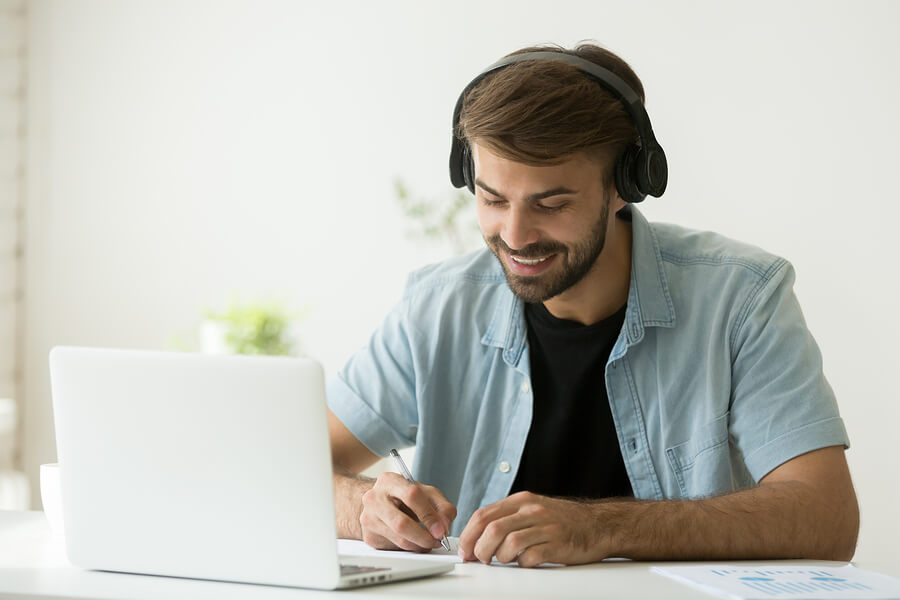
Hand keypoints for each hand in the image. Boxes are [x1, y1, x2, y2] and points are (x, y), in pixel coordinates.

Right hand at [359, 472, 456, 552]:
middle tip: (437, 541)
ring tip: (430, 542)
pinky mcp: (369, 536)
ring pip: (399, 539)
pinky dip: (410, 548)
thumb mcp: (426, 493)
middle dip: (424, 536)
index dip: (429, 515)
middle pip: (401, 523)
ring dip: (419, 545)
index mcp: (390, 481)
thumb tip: (444, 527)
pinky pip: (394, 548)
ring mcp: (369, 518)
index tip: (441, 530)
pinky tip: (415, 542)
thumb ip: (442, 507)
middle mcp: (374, 498)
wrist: (379, 503)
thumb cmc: (404, 496)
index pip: (411, 496)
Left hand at [458, 491, 609, 566]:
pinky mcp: (557, 545)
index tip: (464, 549)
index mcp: (522, 501)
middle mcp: (532, 511)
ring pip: (508, 543)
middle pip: (492, 529)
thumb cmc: (563, 520)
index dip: (468, 534)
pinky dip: (521, 564)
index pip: (484, 514)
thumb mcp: (533, 508)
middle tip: (479, 559)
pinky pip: (529, 558)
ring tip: (503, 560)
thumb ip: (508, 516)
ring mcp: (545, 527)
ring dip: (499, 557)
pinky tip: (525, 562)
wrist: (599, 525)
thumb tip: (478, 533)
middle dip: (479, 549)